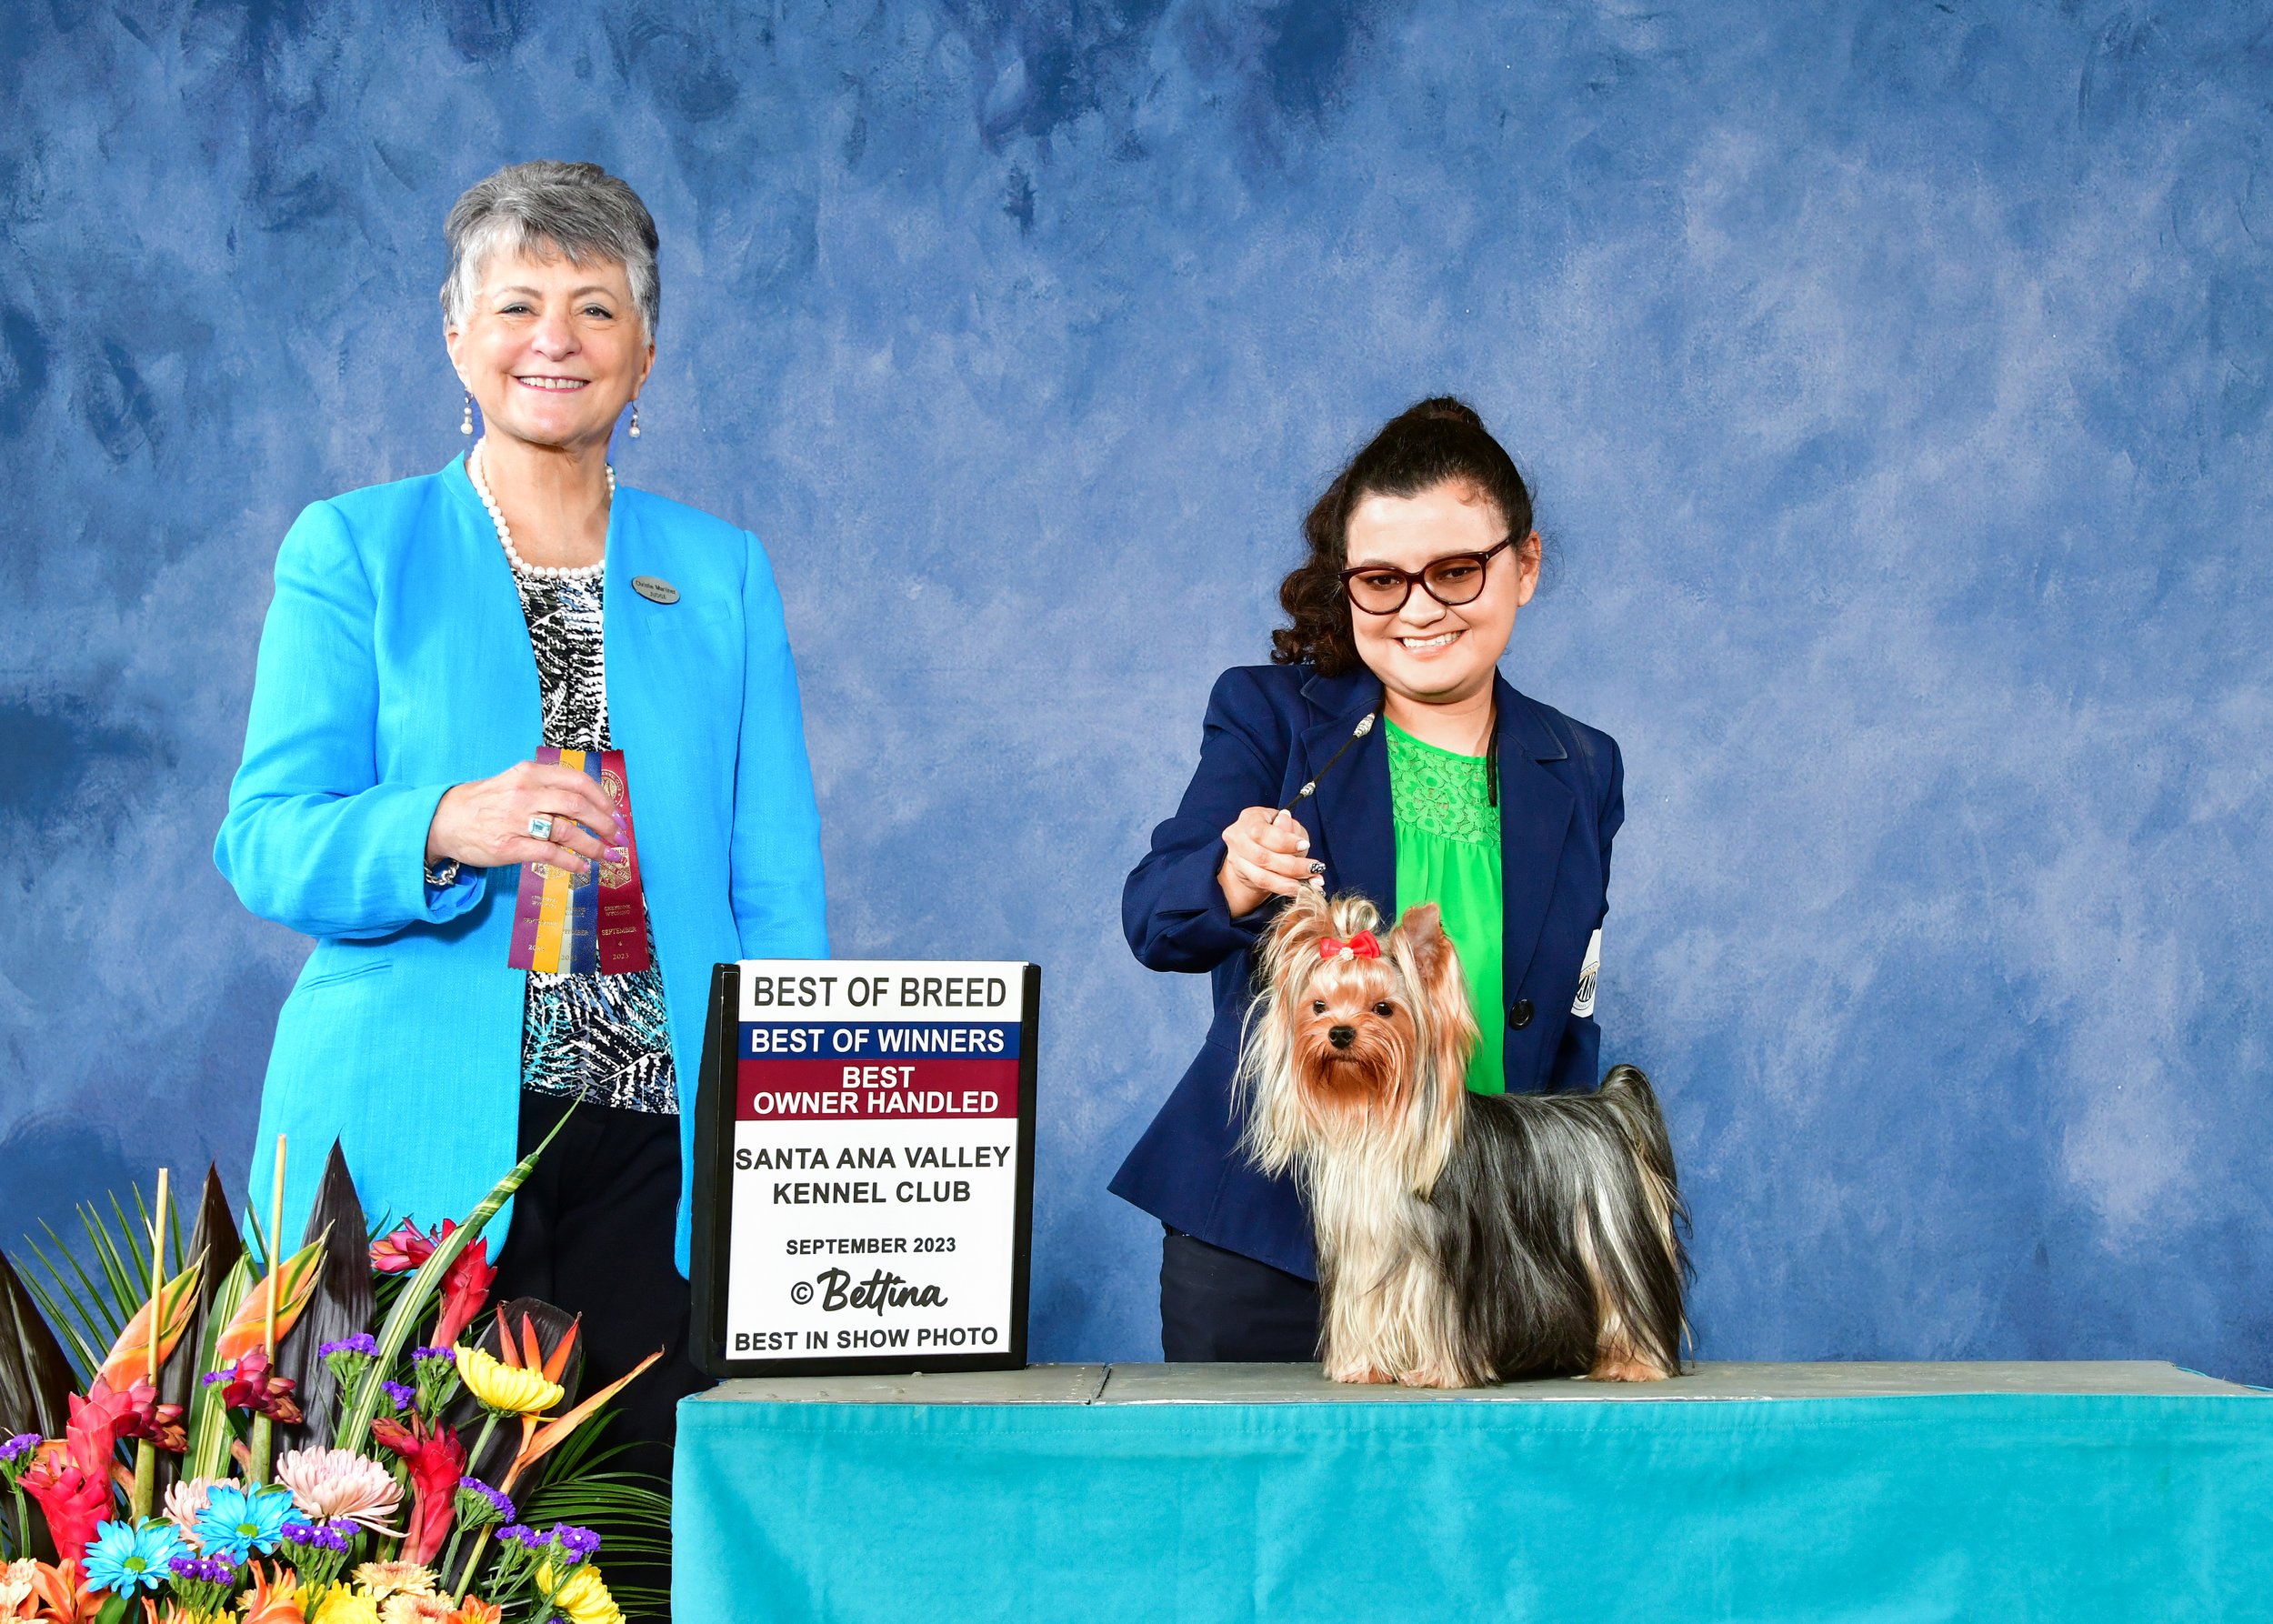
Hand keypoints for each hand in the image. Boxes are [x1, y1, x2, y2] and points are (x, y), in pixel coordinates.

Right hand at [426, 759, 622, 876]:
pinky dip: (572, 862)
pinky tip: (582, 867)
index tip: (617, 815)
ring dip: (594, 846)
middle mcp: (525, 793)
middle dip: (605, 824)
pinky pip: (549, 854)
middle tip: (619, 838)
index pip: (578, 782)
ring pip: (567, 831)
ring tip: (607, 856)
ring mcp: (516, 820)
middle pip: (578, 806)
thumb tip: (589, 804)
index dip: (604, 800)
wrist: (444, 820)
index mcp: (530, 774)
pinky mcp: (509, 846)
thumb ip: (548, 788)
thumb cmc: (486, 802)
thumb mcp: (516, 782)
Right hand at [1218, 806, 1321, 917]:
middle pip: (1262, 857)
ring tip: (1310, 883)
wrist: (1257, 847)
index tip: (1305, 846)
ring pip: (1262, 877)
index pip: (1261, 832)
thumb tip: (1301, 843)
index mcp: (1249, 818)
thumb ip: (1292, 831)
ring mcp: (1235, 858)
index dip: (1284, 841)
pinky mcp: (1242, 875)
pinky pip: (1263, 886)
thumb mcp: (1287, 824)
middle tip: (1315, 868)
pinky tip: (1300, 889)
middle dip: (1292, 866)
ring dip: (1289, 882)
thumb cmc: (1276, 831)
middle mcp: (1237, 837)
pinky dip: (1284, 889)